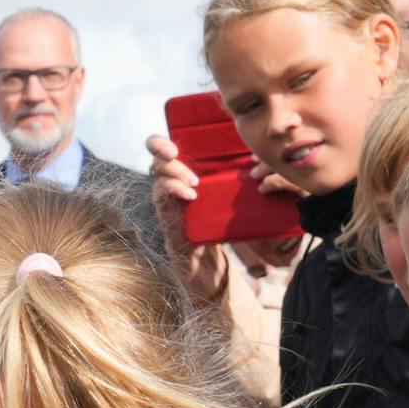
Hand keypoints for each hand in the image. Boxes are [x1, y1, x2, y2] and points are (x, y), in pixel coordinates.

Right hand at [145, 132, 228, 305]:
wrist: (206, 264)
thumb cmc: (216, 229)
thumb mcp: (222, 200)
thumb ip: (227, 181)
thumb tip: (255, 160)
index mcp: (180, 176)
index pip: (162, 150)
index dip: (162, 142)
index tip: (177, 145)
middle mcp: (167, 185)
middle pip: (153, 155)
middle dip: (161, 147)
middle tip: (176, 154)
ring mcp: (164, 201)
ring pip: (156, 173)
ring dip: (174, 172)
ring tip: (195, 183)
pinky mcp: (164, 216)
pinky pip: (161, 195)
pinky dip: (175, 189)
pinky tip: (191, 195)